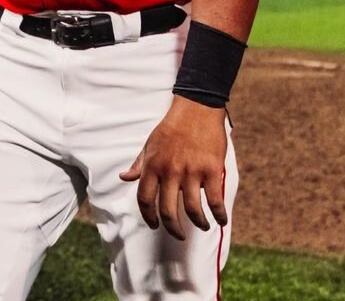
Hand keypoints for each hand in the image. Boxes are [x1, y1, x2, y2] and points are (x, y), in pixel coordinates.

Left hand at [119, 95, 228, 239]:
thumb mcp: (149, 144)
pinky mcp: (211, 170)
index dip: (148, 216)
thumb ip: (139, 164)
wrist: (196, 110)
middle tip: (178, 235)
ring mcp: (191, 172)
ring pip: (192, 209)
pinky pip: (214, 200)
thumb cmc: (171, 128)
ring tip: (203, 226)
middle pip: (167, 210)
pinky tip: (220, 220)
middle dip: (172, 228)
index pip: (144, 198)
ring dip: (198, 223)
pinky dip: (219, 215)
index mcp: (152, 166)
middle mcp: (170, 171)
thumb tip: (124, 177)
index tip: (153, 225)